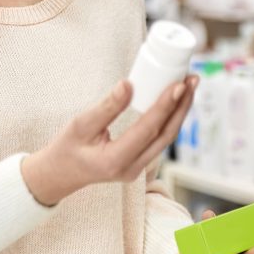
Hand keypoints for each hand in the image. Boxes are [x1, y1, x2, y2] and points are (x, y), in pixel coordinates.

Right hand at [22, 75, 197, 205]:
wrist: (61, 174)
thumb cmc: (67, 149)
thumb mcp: (80, 125)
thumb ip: (106, 107)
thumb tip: (128, 84)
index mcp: (115, 160)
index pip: (148, 130)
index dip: (165, 106)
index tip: (178, 85)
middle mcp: (132, 169)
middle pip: (166, 135)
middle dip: (182, 105)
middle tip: (192, 79)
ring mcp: (138, 169)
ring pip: (167, 138)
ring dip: (180, 111)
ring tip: (189, 85)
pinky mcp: (140, 164)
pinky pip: (160, 140)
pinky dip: (171, 118)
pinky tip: (176, 101)